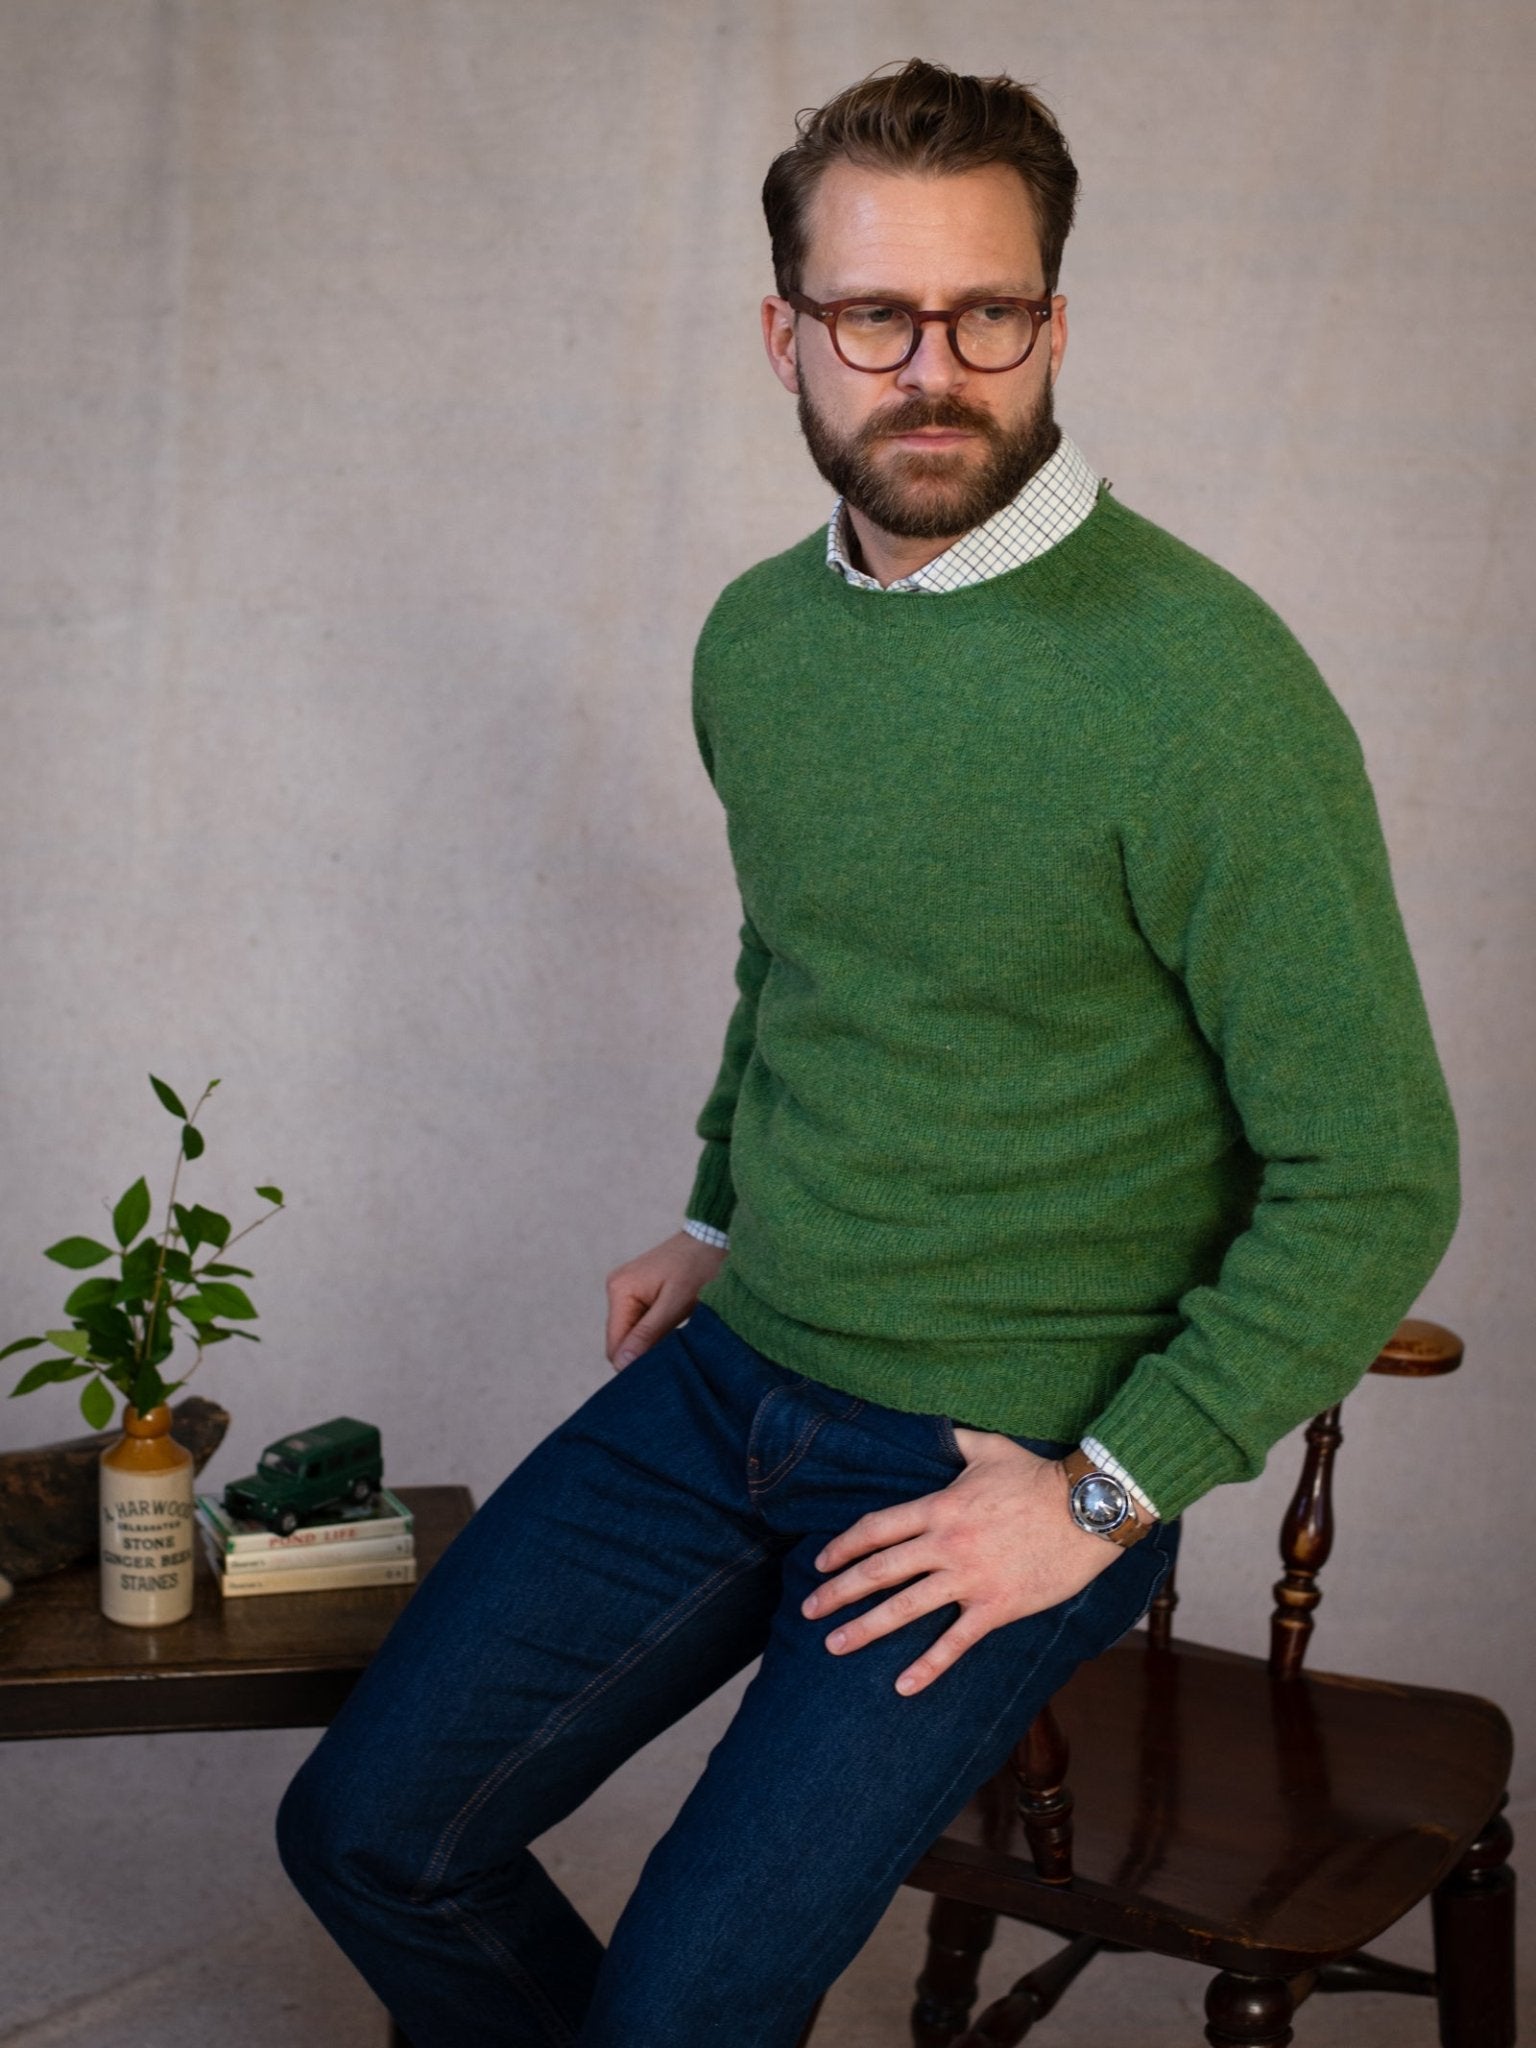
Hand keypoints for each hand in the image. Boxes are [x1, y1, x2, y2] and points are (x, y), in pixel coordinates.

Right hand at [605, 1229, 726, 1369]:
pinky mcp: (639, 1292)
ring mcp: (627, 1290)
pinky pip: (641, 1323)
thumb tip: (621, 1364)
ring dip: (653, 1341)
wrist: (713, 1237)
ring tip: (678, 1333)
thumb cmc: (699, 1266)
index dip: (635, 1363)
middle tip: (675, 1350)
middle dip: (645, 1352)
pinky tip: (675, 1325)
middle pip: (622, 1341)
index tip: (663, 1365)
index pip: (615, 1345)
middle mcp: (617, 1289)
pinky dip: (657, 1331)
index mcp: (620, 1290)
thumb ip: (648, 1334)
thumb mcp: (676, 1304)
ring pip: (632, 1334)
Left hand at [800, 1428, 1121, 1695]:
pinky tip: (902, 1685)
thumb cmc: (1039, 1476)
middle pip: (880, 1570)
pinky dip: (927, 1665)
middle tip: (809, 1610)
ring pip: (906, 1608)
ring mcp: (970, 1577)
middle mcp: (946, 1544)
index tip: (819, 1563)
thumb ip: (955, 1440)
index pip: (877, 1529)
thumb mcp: (990, 1448)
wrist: (1087, 1509)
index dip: (844, 1547)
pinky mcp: (996, 1606)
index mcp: (939, 1506)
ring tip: (835, 1645)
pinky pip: (955, 1641)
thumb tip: (934, 1427)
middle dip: (839, 1591)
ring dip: (866, 1628)